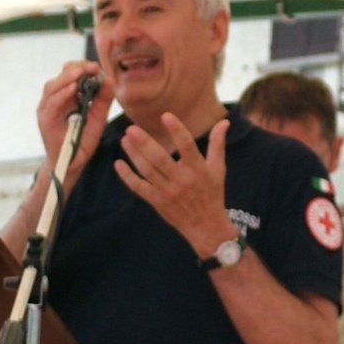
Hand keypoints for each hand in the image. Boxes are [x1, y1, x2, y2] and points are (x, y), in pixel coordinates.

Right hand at [36, 61, 112, 179]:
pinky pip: (52, 103)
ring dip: (68, 77)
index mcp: (67, 97)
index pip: (70, 74)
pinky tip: (74, 89)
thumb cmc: (82, 142)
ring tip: (82, 72)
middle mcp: (55, 100)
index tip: (97, 66)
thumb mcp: (98, 118)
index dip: (82, 67)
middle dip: (76, 68)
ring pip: (53, 86)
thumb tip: (109, 79)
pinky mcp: (45, 119)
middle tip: (92, 66)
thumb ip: (103, 100)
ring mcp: (47, 109)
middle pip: (61, 76)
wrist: (72, 164)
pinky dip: (63, 94)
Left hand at [114, 113, 234, 255]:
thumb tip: (225, 121)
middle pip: (160, 159)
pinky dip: (127, 177)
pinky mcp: (157, 201)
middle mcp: (182, 180)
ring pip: (147, 171)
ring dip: (134, 155)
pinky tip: (118, 164)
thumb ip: (218, 143)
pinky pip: (139, 188)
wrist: (207, 227)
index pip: (187, 146)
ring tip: (125, 139)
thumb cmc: (213, 193)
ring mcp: (168, 192)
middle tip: (131, 129)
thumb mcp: (218, 168)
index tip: (166, 116)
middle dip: (145, 143)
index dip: (177, 131)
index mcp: (198, 169)